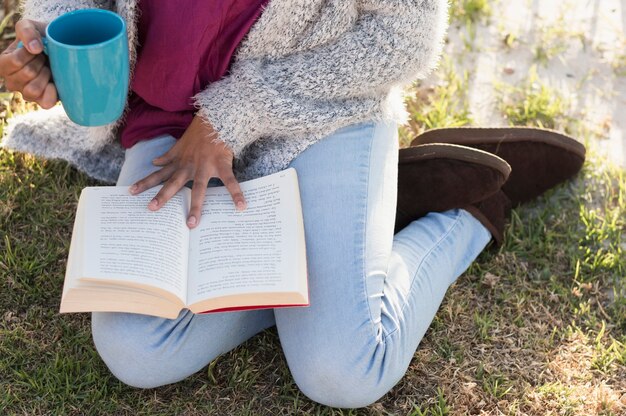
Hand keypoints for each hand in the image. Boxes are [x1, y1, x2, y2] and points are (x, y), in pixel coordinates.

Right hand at [0, 19, 57, 108]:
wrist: (60, 49)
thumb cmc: (40, 38)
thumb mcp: (30, 26)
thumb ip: (26, 31)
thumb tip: (35, 49)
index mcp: (3, 64)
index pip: (15, 61)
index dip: (29, 53)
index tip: (34, 49)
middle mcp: (11, 82)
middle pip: (27, 73)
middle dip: (41, 62)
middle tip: (44, 59)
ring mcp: (26, 93)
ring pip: (34, 89)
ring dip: (46, 76)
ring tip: (48, 69)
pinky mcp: (42, 101)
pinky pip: (46, 102)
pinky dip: (53, 92)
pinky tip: (55, 83)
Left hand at [129, 115, 246, 228]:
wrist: (216, 120)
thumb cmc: (198, 134)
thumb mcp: (179, 145)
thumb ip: (168, 156)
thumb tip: (154, 162)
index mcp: (179, 163)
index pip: (158, 174)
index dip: (145, 183)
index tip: (132, 192)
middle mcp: (189, 167)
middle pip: (174, 183)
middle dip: (163, 196)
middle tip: (152, 209)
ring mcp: (205, 166)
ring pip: (198, 188)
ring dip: (195, 205)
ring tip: (192, 223)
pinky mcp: (221, 165)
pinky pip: (230, 182)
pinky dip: (236, 194)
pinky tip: (241, 206)